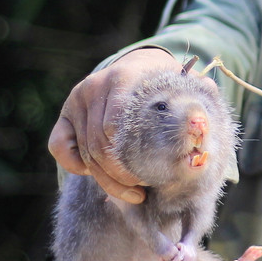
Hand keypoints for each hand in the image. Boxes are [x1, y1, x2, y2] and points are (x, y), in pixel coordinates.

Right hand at [47, 47, 184, 202]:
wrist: (141, 69)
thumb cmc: (165, 88)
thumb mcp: (183, 89)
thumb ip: (198, 98)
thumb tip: (201, 122)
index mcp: (125, 77)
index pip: (115, 127)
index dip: (130, 160)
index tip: (151, 176)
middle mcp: (95, 86)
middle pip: (99, 146)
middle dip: (120, 175)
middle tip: (142, 189)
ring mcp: (77, 100)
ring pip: (84, 153)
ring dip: (106, 178)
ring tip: (132, 190)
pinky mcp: (65, 115)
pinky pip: (59, 147)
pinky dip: (76, 166)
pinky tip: (98, 174)